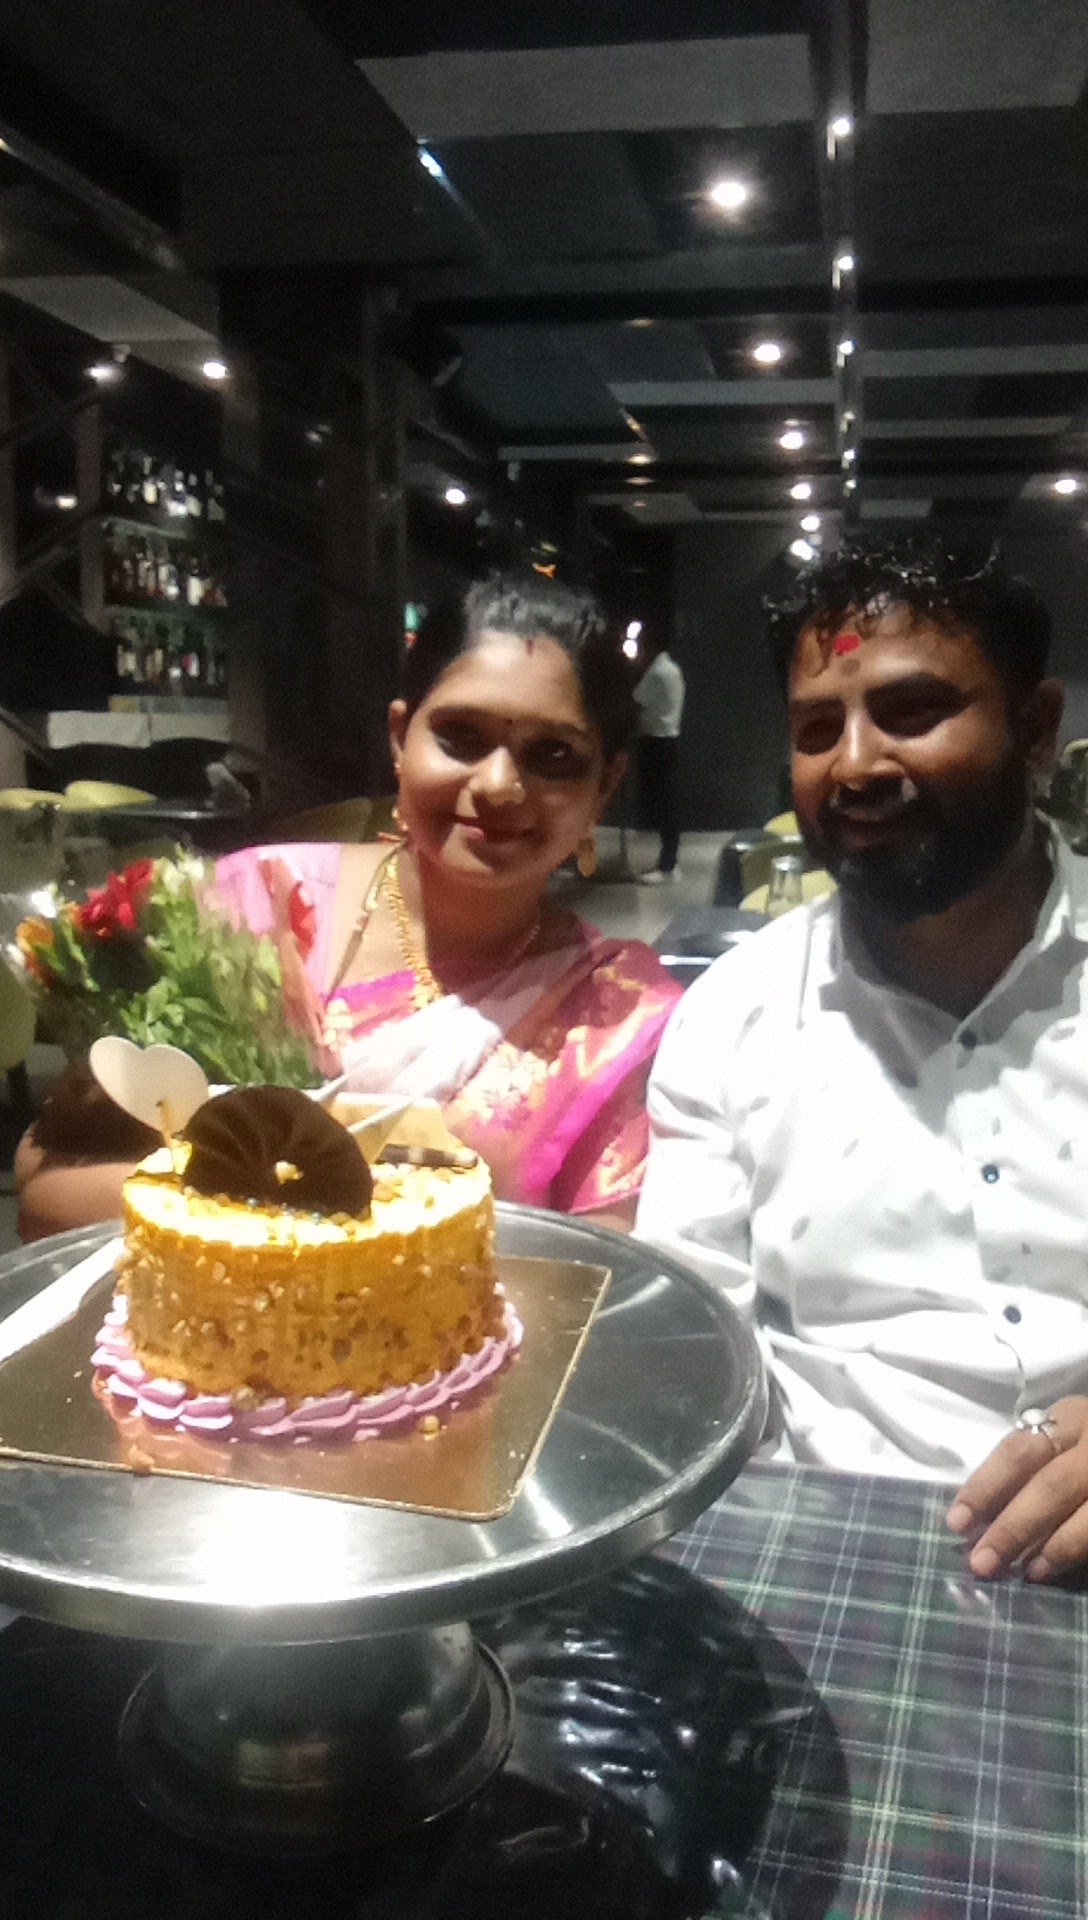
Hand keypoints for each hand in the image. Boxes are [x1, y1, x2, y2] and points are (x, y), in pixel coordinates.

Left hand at [946, 1396, 1087, 1581]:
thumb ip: (1029, 1470)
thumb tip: (975, 1520)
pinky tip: (1060, 1569)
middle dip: (1014, 1526)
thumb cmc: (1085, 1452)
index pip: (1019, 1450)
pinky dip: (1081, 1549)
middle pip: (1052, 1485)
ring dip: (1054, 1546)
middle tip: (982, 1562)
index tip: (957, 1522)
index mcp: (1072, 1417)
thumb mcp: (1064, 1443)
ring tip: (1026, 1572)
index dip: (985, 1486)